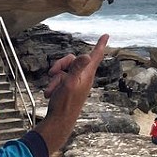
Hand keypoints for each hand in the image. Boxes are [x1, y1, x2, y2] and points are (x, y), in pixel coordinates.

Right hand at [33, 34, 108, 153]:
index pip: (95, 55)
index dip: (100, 44)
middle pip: (72, 60)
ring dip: (54, 79)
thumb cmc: (65, 104)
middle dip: (60, 64)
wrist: (59, 121)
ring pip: (63, 71)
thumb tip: (87, 55)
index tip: (106, 35)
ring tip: (51, 90)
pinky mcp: (69, 88)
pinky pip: (60, 80)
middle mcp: (83, 77)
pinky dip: (54, 85)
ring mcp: (76, 82)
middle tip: (51, 72)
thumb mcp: (69, 83)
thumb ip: (77, 68)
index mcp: (87, 74)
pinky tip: (50, 94)